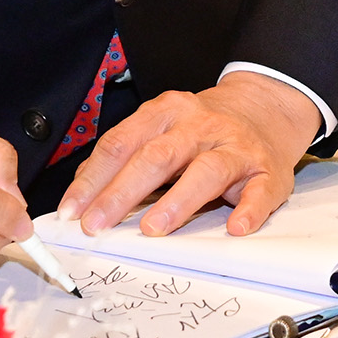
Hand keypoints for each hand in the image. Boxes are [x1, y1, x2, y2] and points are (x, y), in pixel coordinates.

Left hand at [59, 70, 321, 237]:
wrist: (266, 109)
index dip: (93, 178)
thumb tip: (84, 194)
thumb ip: (126, 154)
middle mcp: (200, 125)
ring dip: (178, 201)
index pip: (122, 143)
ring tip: (153, 228)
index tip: (71, 210)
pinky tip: (235, 227)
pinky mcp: (267, 170)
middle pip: (157, 156)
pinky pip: (259, 190)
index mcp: (166, 112)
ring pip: (206, 170)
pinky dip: (249, 209)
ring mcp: (236, 147)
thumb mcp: (161, 128)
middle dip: (122, 193)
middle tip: (97, 225)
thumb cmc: (202, 129)